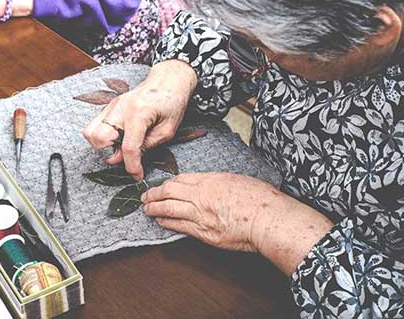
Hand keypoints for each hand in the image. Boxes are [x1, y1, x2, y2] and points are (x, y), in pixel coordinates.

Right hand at [83, 60, 196, 180]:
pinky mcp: (109, 107)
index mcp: (138, 113)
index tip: (137, 176)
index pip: (128, 147)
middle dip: (110, 153)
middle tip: (126, 155)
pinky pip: (94, 126)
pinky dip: (102, 137)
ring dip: (102, 145)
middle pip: (98, 138)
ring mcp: (111, 106)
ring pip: (90, 132)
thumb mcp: (167, 130)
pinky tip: (118, 138)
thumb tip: (125, 159)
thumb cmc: (172, 102)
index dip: (132, 166)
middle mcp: (119, 108)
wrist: (168, 80)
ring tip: (120, 145)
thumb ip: (146, 146)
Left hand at [141, 172, 333, 274]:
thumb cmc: (260, 199)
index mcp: (210, 181)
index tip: (161, 185)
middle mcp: (201, 196)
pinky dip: (166, 223)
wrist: (268, 220)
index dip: (167, 183)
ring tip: (146, 209)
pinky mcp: (205, 234)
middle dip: (153, 194)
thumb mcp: (236, 179)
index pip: (180, 179)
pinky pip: (179, 226)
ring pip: (169, 210)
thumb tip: (206, 185)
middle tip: (145, 196)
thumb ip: (217, 182)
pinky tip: (160, 221)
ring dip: (154, 209)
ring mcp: (201, 215)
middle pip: (168, 192)